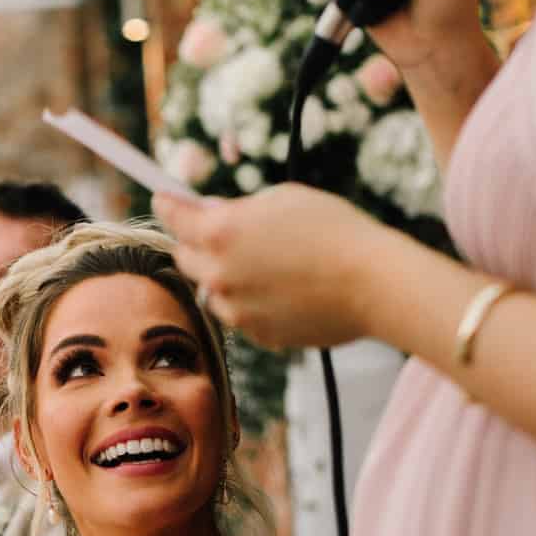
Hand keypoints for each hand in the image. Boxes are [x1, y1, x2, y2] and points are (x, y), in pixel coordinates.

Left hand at [156, 186, 381, 348]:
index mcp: (219, 233)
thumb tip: (211, 214)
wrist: (373, 283)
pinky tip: (283, 290)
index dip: (168, 205)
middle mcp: (218, 275)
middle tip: (219, 232)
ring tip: (264, 264)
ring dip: (224, 277)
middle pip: (185, 258)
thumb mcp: (282, 200)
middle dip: (196, 243)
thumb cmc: (334, 231)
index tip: (163, 199)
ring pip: (212, 292)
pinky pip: (241, 315)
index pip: (174, 217)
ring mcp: (236, 310)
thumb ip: (237, 209)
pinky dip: (251, 302)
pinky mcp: (258, 335)